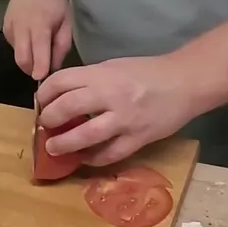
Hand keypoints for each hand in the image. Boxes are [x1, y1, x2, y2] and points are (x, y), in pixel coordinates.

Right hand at [3, 0, 71, 80]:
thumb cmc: (54, 1)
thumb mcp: (66, 21)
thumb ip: (62, 45)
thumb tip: (54, 67)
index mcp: (40, 24)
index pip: (38, 52)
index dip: (40, 69)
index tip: (42, 80)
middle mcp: (21, 27)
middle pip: (22, 59)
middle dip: (32, 70)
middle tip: (44, 71)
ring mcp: (10, 28)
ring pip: (17, 56)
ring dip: (29, 61)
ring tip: (40, 51)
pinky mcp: (5, 30)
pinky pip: (14, 48)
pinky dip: (24, 51)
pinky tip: (31, 40)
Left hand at [36, 54, 197, 165]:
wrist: (186, 82)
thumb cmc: (148, 72)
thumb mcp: (114, 67)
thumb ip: (91, 81)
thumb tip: (63, 97)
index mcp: (102, 73)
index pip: (62, 81)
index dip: (45, 94)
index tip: (41, 103)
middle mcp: (111, 95)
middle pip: (67, 107)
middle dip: (49, 119)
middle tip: (45, 126)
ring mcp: (125, 119)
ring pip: (86, 135)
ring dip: (64, 144)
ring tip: (53, 148)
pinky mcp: (139, 138)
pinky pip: (110, 154)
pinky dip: (93, 158)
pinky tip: (85, 159)